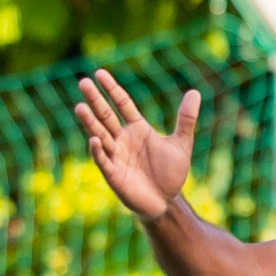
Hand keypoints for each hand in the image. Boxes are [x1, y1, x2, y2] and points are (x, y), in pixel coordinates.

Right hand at [74, 69, 199, 220]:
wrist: (166, 202)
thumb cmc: (171, 173)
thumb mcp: (182, 144)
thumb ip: (186, 119)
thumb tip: (195, 92)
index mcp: (137, 129)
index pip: (122, 103)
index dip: (112, 89)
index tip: (99, 73)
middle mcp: (122, 139)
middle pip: (106, 115)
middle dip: (95, 100)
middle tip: (83, 82)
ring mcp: (116, 156)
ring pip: (100, 135)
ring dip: (90, 122)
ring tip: (80, 107)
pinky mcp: (114, 174)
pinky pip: (104, 160)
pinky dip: (98, 151)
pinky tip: (94, 140)